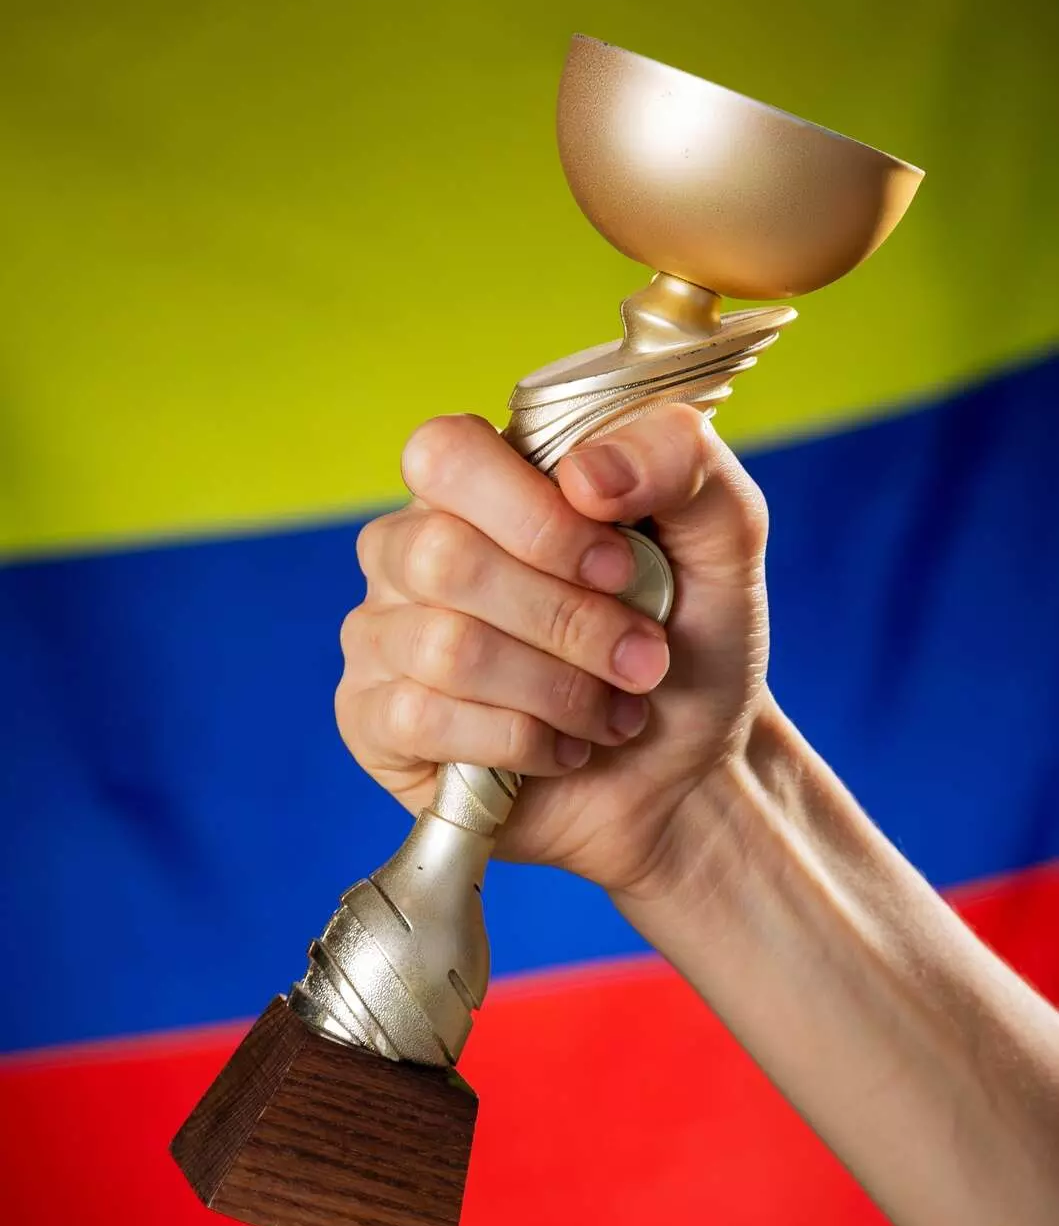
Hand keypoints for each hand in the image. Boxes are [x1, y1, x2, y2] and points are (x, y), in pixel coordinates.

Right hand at [336, 405, 769, 902]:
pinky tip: (565, 748)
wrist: (689, 773)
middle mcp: (412, 547)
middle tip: (643, 660)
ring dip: (559, 689)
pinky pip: (421, 719)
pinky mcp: (374, 721)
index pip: (447, 453)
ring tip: (616, 711)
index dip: (534, 515)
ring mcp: (382, 634)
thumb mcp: (722, 535)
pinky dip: (521, 741)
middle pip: (445, 557)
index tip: (622, 566)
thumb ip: (678, 459)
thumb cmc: (691, 641)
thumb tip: (585, 472)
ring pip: (444, 647)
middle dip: (569, 621)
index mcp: (480, 481)